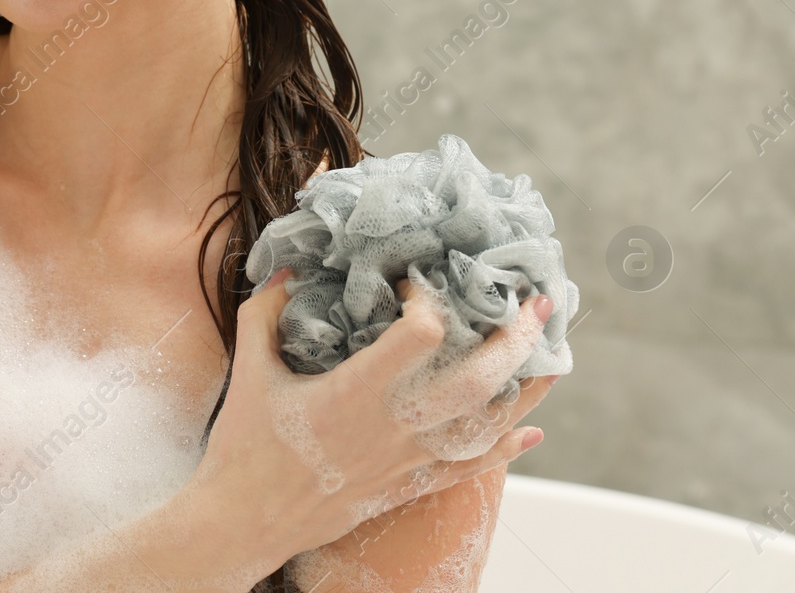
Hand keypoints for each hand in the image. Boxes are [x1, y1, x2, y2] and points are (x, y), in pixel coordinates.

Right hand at [190, 268, 556, 572]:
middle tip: (533, 303)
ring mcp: (405, 461)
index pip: (421, 335)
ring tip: (552, 356)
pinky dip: (505, 450)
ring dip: (525, 390)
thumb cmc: (243, 446)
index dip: (426, 299)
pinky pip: (468, 469)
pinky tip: (530, 432)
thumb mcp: (250, 369)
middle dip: (514, 338)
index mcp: (356, 391)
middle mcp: (393, 427)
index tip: (411, 284)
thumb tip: (291, 272)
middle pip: (477, 380)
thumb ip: (267, 312)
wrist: (244, 522)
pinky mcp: (404, 486)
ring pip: (487, 427)